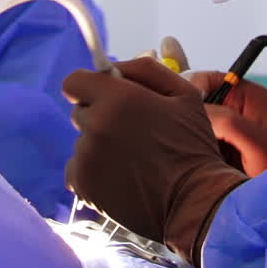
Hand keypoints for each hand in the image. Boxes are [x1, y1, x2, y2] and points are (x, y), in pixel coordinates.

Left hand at [64, 58, 245, 262]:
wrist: (192, 199)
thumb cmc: (191, 144)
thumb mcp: (183, 93)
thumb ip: (146, 70)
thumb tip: (115, 67)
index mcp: (118, 98)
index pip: (74, 81)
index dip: (89, 85)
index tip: (105, 94)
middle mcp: (95, 125)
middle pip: (80, 110)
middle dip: (100, 113)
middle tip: (131, 127)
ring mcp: (86, 157)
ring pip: (82, 140)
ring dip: (99, 143)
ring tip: (131, 156)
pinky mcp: (83, 185)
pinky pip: (77, 167)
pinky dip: (93, 169)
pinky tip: (119, 174)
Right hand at [186, 71, 266, 205]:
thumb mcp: (257, 142)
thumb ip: (228, 122)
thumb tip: (196, 110)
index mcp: (246, 94)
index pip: (207, 79)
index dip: (192, 91)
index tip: (183, 113)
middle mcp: (235, 106)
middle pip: (197, 100)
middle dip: (188, 116)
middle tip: (183, 136)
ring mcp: (228, 126)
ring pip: (195, 122)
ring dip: (190, 135)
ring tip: (190, 151)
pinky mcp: (222, 146)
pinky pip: (199, 140)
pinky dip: (194, 149)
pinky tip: (196, 162)